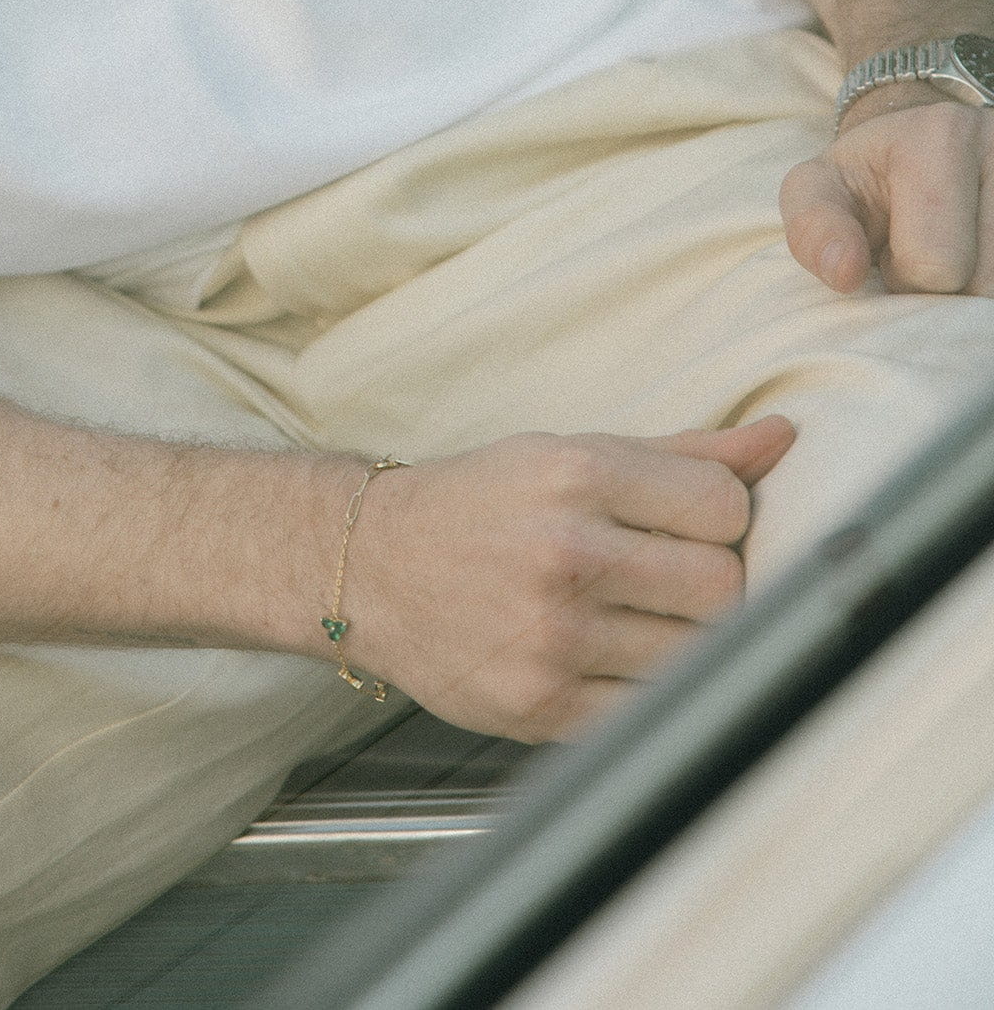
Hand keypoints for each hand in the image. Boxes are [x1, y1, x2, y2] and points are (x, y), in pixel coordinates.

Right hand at [337, 418, 793, 741]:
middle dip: (712, 583)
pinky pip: (651, 712)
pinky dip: (650, 692)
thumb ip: (682, 452)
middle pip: (723, 587)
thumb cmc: (482, 504)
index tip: (690, 523)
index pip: (723, 505)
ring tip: (638, 618)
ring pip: (696, 655)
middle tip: (670, 578)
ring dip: (682, 640)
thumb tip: (782, 438)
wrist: (369, 566)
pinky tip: (615, 660)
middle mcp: (566, 553)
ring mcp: (555, 636)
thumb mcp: (568, 454)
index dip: (721, 517)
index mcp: (576, 475)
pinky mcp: (544, 705)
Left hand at [782, 89, 993, 295]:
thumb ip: (813, 227)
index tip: (895, 248)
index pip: (933, 266)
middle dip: (948, 293)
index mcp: (941, 136)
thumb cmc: (873, 179)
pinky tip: (983, 266)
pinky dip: (993, 294)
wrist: (934, 145)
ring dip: (979, 297)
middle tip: (933, 258)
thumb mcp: (823, 189)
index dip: (904, 278)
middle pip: (984, 287)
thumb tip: (844, 273)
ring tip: (962, 259)